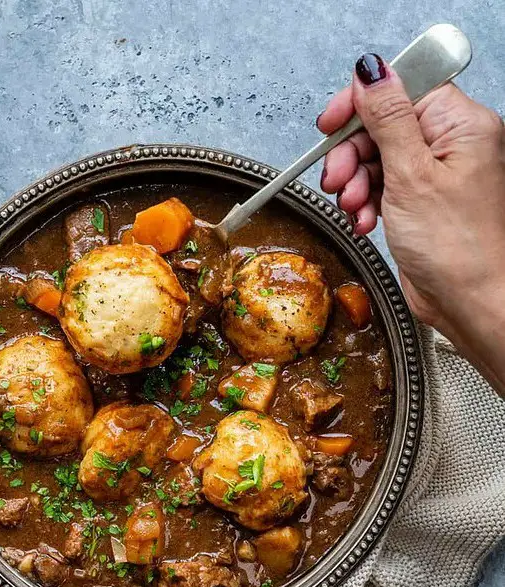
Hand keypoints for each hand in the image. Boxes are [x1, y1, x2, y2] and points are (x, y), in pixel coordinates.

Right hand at [318, 54, 504, 393]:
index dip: (361, 105)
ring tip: (355, 207)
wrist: (467, 301)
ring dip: (356, 183)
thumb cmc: (457, 248)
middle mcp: (450, 146)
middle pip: (383, 126)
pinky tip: (364, 220)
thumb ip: (388, 120)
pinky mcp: (419, 201)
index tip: (331, 124)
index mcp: (460, 126)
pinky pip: (381, 187)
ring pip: (377, 159)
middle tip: (338, 178)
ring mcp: (434, 175)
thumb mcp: (411, 175)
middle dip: (353, 154)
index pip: (402, 90)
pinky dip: (365, 202)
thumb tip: (371, 73)